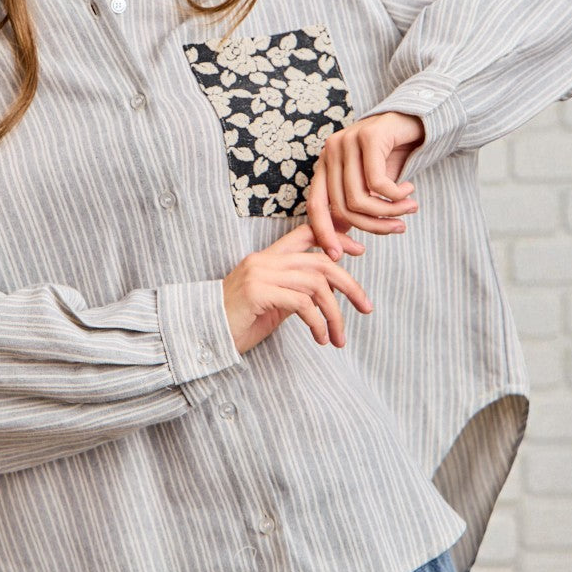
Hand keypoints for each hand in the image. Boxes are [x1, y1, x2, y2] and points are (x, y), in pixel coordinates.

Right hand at [222, 221, 372, 352]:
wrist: (205, 335)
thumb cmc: (239, 322)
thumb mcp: (273, 304)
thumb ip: (296, 292)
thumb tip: (328, 292)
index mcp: (267, 258)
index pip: (305, 233)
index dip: (335, 238)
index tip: (359, 251)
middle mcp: (264, 260)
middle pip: (320, 261)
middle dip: (349, 284)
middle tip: (366, 306)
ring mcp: (260, 274)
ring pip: (315, 285)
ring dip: (334, 314)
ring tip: (338, 337)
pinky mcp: (257, 293)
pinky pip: (301, 303)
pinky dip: (317, 322)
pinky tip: (320, 338)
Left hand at [305, 112, 424, 259]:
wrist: (415, 121)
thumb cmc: (391, 157)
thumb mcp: (370, 186)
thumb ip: (354, 206)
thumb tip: (341, 239)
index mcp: (325, 166)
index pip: (315, 206)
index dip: (325, 234)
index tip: (340, 256)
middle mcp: (330, 153)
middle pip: (343, 208)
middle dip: (373, 226)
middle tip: (399, 228)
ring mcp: (347, 142)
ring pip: (360, 198)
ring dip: (390, 211)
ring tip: (410, 208)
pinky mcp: (368, 137)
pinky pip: (379, 183)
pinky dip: (397, 195)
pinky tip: (410, 189)